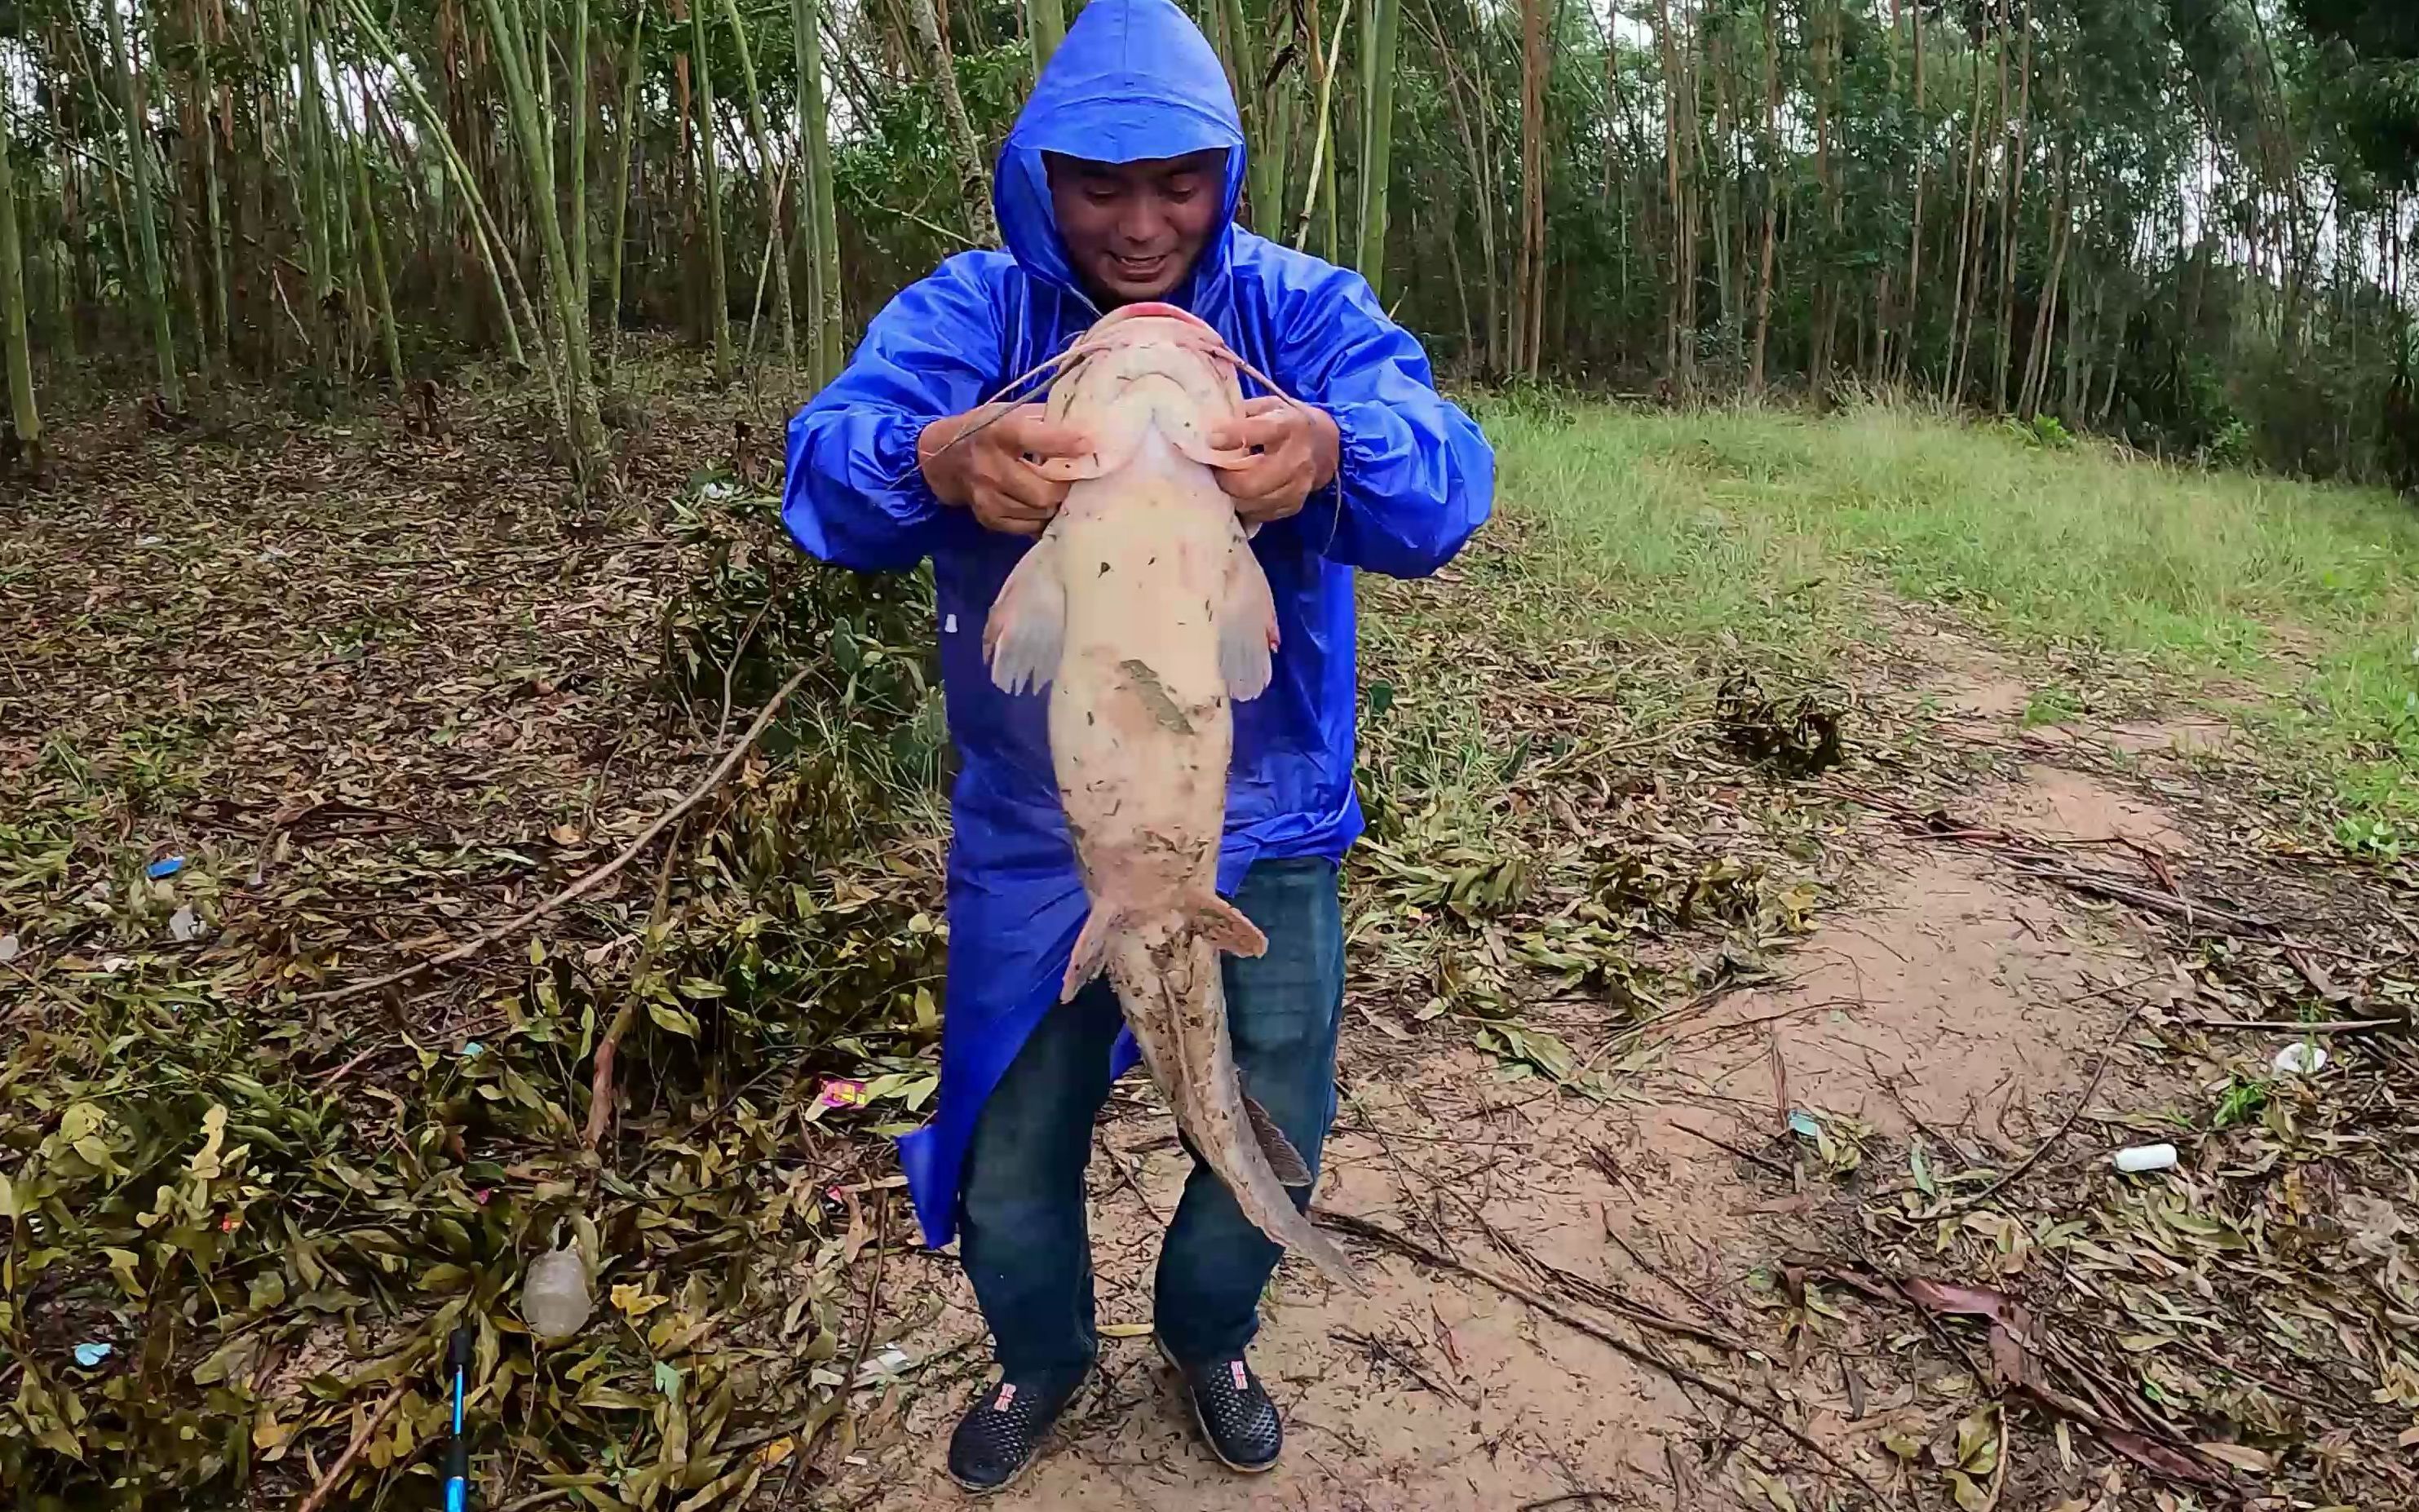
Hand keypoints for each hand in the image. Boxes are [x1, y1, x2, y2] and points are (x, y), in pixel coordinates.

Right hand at [918, 403, 1088, 535]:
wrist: (945, 458)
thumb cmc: (986, 429)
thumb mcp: (1008, 412)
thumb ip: (1043, 418)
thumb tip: (1087, 425)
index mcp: (999, 432)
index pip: (1035, 439)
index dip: (1065, 443)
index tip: (1092, 444)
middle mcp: (991, 466)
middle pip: (1042, 490)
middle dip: (1066, 488)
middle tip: (1079, 481)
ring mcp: (987, 497)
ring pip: (1038, 512)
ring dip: (1056, 504)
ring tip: (1063, 493)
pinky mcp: (988, 518)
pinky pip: (1027, 526)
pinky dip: (1042, 517)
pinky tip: (1045, 506)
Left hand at [1208, 397, 1340, 526]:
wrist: (1322, 445)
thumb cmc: (1285, 422)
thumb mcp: (1267, 406)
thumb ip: (1240, 414)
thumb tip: (1206, 428)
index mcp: (1290, 425)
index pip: (1260, 432)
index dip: (1232, 437)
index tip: (1210, 440)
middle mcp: (1298, 458)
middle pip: (1252, 480)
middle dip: (1225, 478)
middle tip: (1211, 470)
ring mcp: (1298, 486)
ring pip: (1253, 501)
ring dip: (1230, 494)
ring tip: (1221, 482)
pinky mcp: (1293, 505)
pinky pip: (1260, 513)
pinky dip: (1243, 506)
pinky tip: (1236, 494)